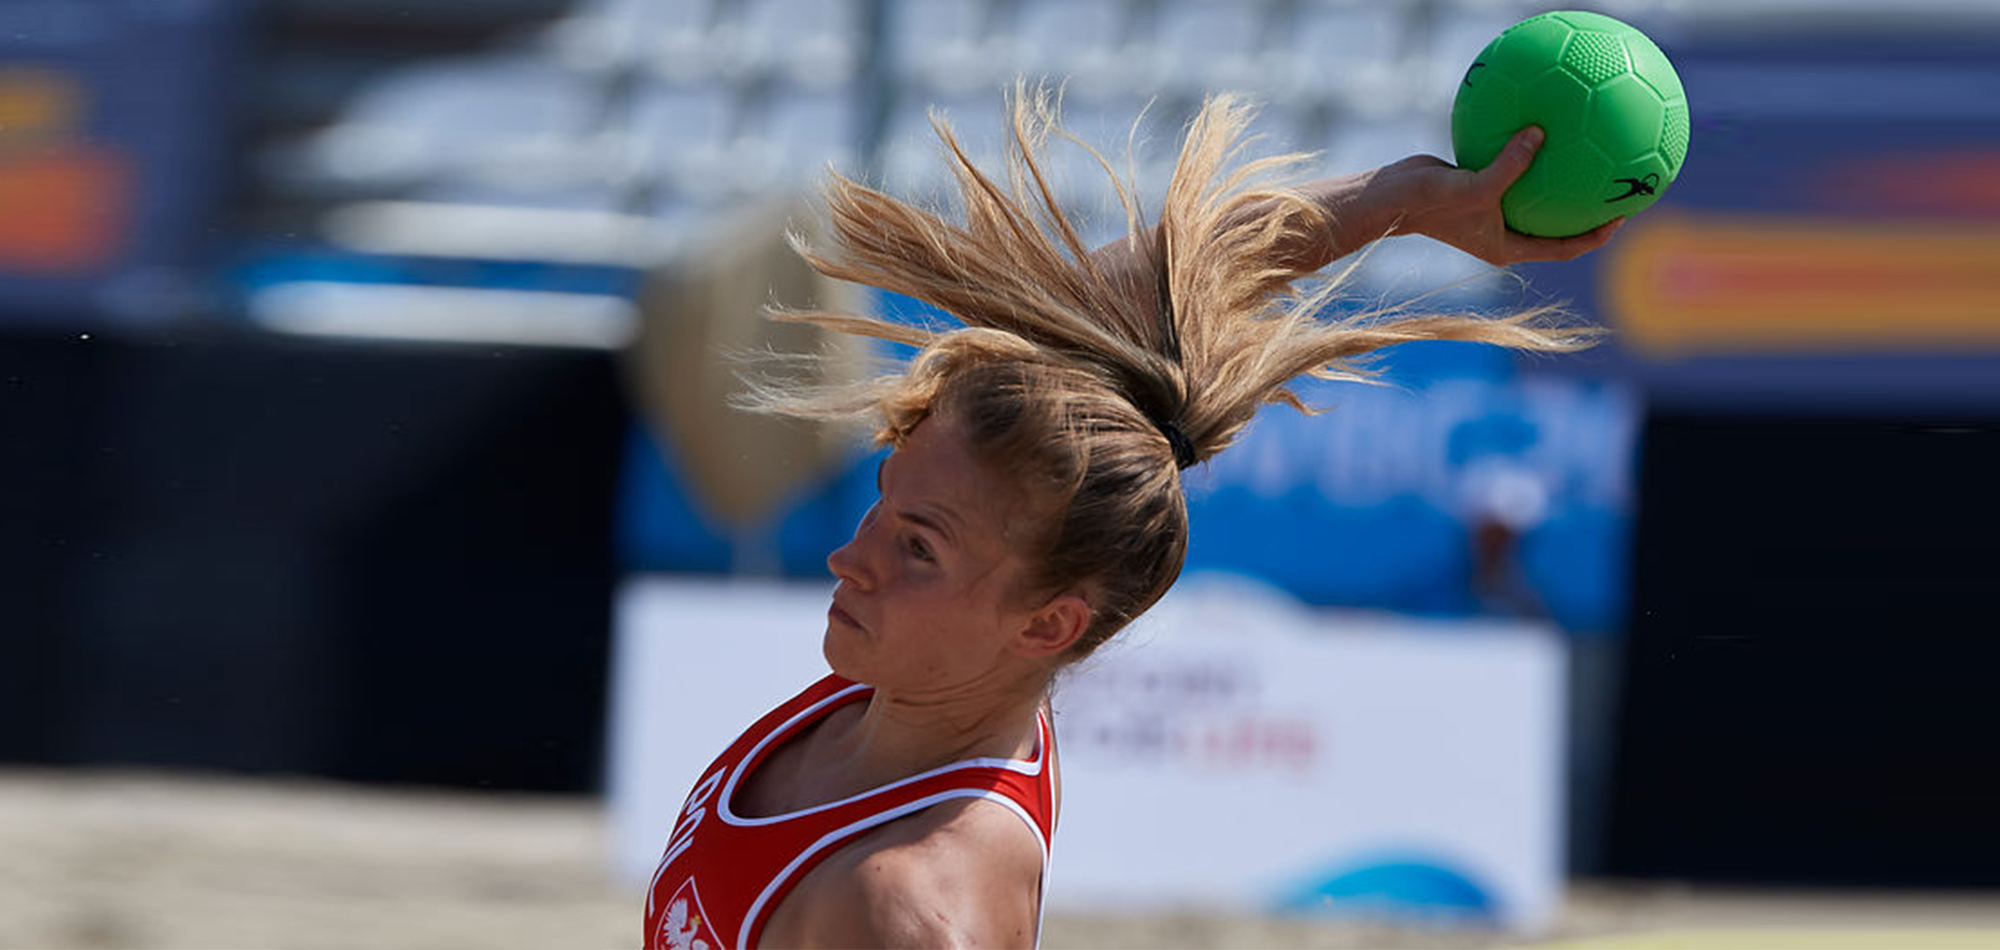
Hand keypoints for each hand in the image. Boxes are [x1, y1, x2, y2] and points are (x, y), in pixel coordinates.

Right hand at [1378, 126, 1623, 265]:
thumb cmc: (1431, 202)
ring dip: (1560, 179)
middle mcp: (1504, 231)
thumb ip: (1510, 165)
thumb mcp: (1475, 187)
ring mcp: (1493, 209)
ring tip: (1591, 152)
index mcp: (1508, 247)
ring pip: (1536, 195)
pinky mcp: (1482, 186)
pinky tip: (1544, 125)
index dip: (1596, 234)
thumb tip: (1540, 133)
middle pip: (1557, 223)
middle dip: (1587, 208)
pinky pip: (1515, 169)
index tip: (1622, 214)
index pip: (1564, 246)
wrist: (1391, 195)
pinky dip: (1529, 153)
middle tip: (1617, 185)